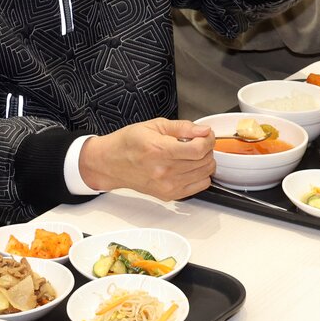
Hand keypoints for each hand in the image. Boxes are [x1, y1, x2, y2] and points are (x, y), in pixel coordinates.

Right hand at [77, 119, 214, 199]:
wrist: (111, 163)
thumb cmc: (128, 143)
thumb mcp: (153, 125)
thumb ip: (182, 127)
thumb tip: (203, 130)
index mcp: (159, 150)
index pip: (198, 149)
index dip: (208, 139)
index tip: (205, 134)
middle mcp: (164, 171)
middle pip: (204, 161)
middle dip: (206, 148)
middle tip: (197, 141)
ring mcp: (167, 185)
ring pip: (205, 174)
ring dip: (204, 161)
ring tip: (192, 153)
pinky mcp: (169, 195)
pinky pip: (199, 186)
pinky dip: (200, 175)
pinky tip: (189, 166)